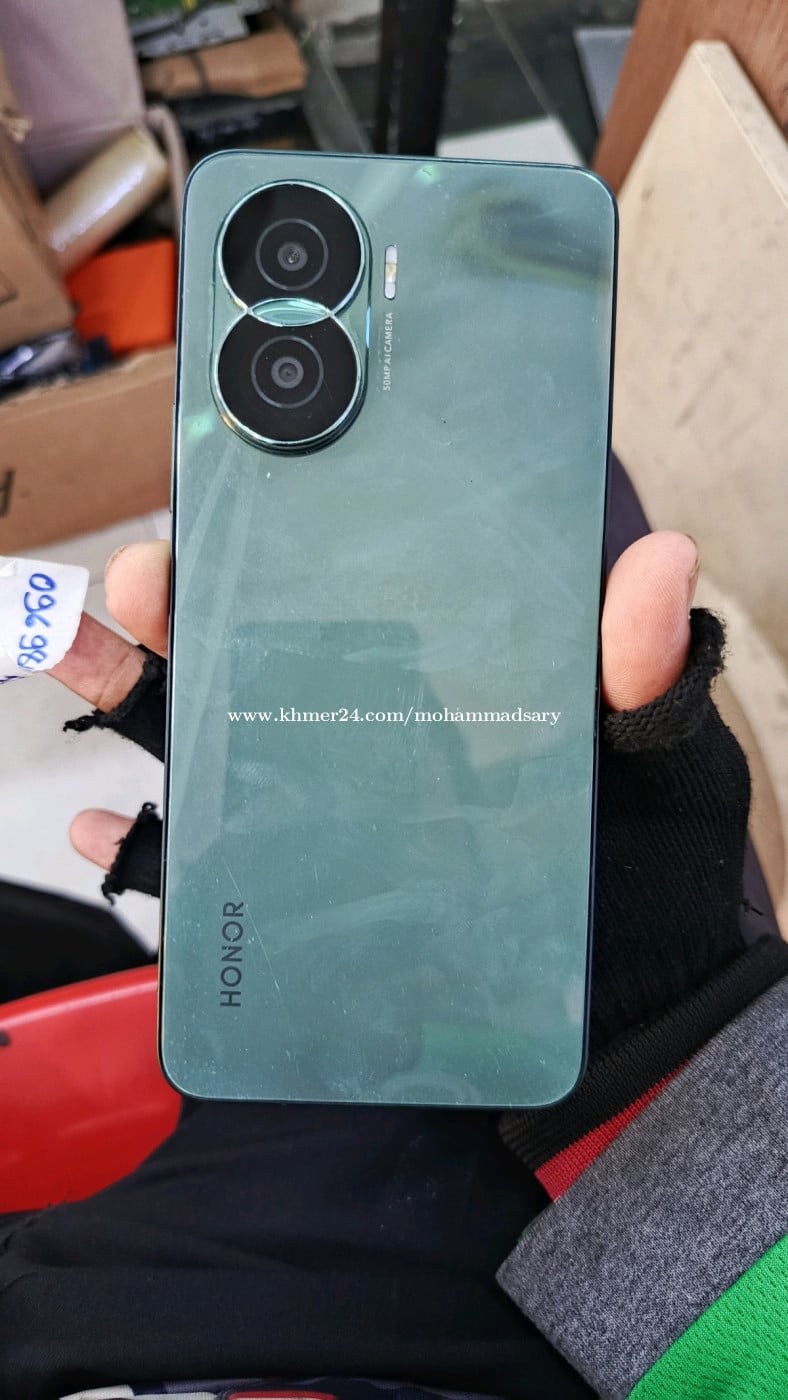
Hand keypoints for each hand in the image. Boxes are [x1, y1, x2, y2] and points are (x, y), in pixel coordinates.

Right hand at [51, 530, 700, 869]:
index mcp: (436, 681)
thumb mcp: (658, 763)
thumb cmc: (643, 878)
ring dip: (123, 689)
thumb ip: (646, 673)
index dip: (287, 537)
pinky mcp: (289, 904)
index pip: (346, 592)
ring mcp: (315, 816)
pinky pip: (190, 870)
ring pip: (198, 738)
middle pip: (248, 650)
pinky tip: (104, 823)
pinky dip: (134, 845)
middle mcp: (358, 736)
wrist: (625, 1015)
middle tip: (151, 575)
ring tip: (76, 650)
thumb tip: (662, 561)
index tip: (243, 491)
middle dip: (183, 599)